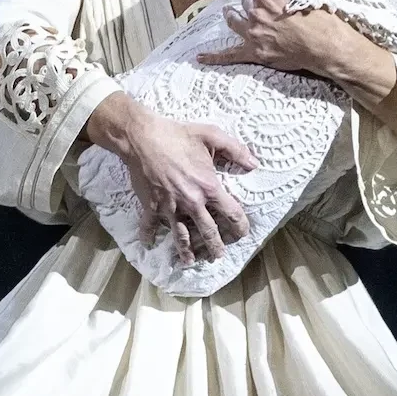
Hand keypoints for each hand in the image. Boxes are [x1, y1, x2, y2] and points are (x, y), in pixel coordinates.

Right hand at [83, 92, 255, 263]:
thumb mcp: (211, 135)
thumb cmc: (177, 135)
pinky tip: (147, 243)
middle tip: (218, 257)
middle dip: (215, 247)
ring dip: (186, 250)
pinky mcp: (151, 205)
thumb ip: (236, 149)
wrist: (142, 137)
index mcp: (208, 187)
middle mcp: (191, 202)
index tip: (242, 233)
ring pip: (180, 235)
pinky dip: (148, 235)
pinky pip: (150, 224)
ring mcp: (170, 206)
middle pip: (208, 232)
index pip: (231, 214)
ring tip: (189, 261)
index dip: (240, 226)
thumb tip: (254, 163)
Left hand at [199, 0, 396, 107]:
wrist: (325, 48)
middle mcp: (258, 14)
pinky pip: (231, 55)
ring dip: (232, 16)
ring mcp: (254, 34)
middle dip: (250, 3)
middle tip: (258, 6)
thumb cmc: (322, 22)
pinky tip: (201, 57)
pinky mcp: (255, 52)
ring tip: (229, 12)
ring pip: (235, 21)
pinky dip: (215, 57)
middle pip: (246, 3)